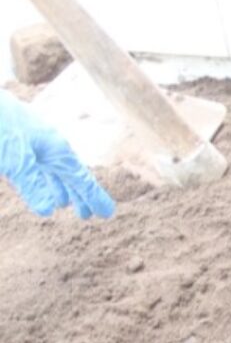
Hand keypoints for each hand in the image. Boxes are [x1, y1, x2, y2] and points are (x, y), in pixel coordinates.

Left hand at [0, 95, 113, 219]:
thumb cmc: (1, 127)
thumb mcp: (15, 160)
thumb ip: (31, 184)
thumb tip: (48, 211)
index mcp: (57, 150)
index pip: (81, 179)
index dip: (94, 197)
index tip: (108, 213)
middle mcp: (51, 148)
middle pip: (70, 176)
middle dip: (79, 195)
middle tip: (87, 215)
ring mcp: (36, 144)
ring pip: (54, 171)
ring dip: (61, 188)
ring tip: (64, 204)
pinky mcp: (21, 143)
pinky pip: (39, 166)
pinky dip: (44, 179)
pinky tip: (40, 182)